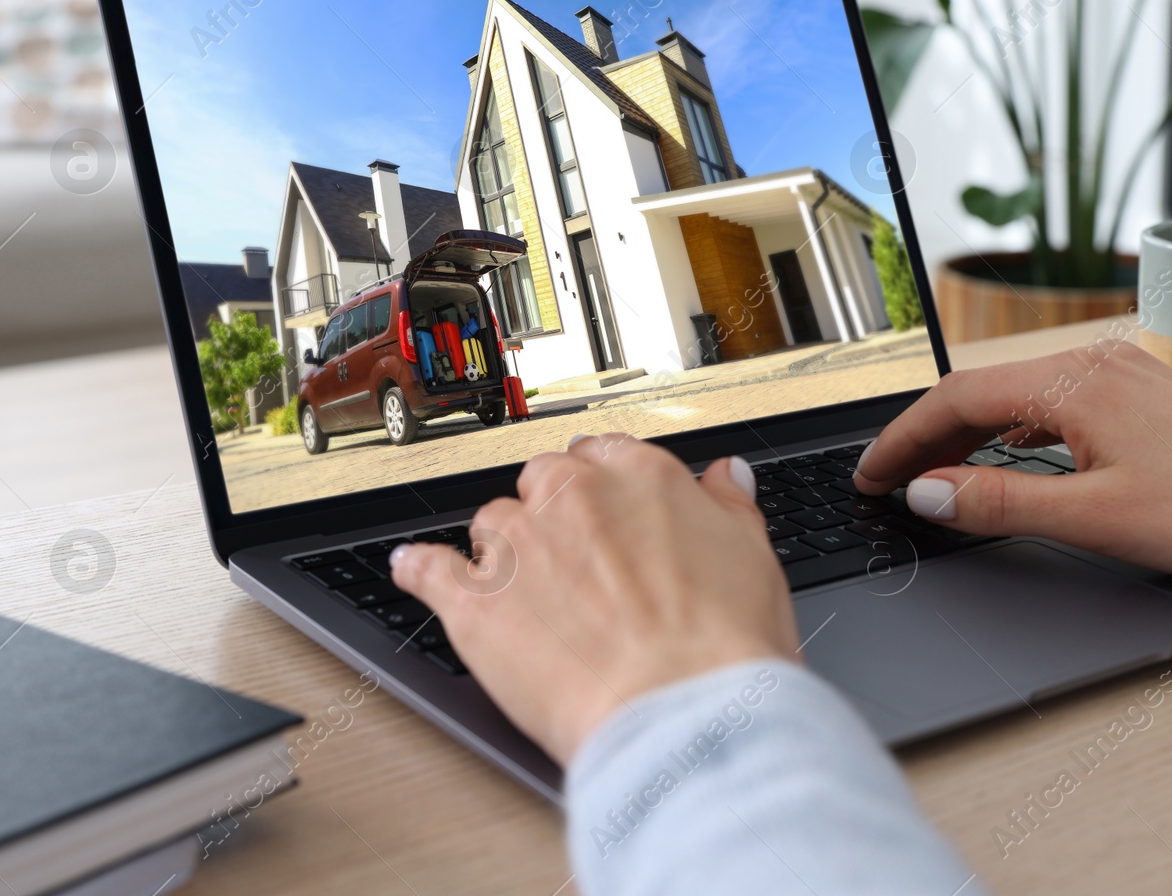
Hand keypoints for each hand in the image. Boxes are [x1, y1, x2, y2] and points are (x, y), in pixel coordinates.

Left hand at [390, 434, 799, 766]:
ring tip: (525, 598)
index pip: (602, 456)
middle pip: (542, 483)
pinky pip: (428, 569)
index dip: (602, 490)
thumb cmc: (724, 651)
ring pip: (492, 524)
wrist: (682, 716)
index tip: (605, 516)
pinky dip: (421, 570)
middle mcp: (573, 495)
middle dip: (553, 517)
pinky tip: (417, 572)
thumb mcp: (754, 560)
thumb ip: (728, 507)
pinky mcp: (473, 600)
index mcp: (640, 477)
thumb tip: (726, 476)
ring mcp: (517, 544)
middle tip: (575, 568)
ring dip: (503, 552)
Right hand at [854, 342, 1171, 585]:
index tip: (871, 476)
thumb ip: (999, 503)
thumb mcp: (1096, 517)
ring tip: (935, 472)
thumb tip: (927, 492)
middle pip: (980, 391)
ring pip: (1017, 396)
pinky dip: (1012, 431)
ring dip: (968, 432)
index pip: (956, 400)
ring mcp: (1121, 373)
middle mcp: (1094, 361)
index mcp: (1074, 381)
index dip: (903, 440)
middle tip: (887, 479)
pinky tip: (1007, 456)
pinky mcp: (1142, 393)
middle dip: (926, 435)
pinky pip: (1053, 402)